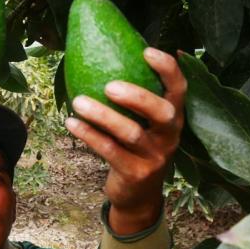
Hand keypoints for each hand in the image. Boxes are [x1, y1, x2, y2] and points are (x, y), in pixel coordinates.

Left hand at [65, 48, 186, 234]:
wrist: (138, 198)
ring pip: (130, 134)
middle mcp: (169, 137)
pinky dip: (89, 135)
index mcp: (173, 119)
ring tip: (78, 102)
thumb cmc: (136, 149)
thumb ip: (134, 99)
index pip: (179, 90)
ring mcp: (154, 158)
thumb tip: (107, 53)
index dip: (168, 70)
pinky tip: (70, 122)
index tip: (147, 50)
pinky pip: (109, 151)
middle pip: (162, 113)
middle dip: (138, 97)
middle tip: (109, 85)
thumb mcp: (144, 126)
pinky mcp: (135, 174)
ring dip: (102, 116)